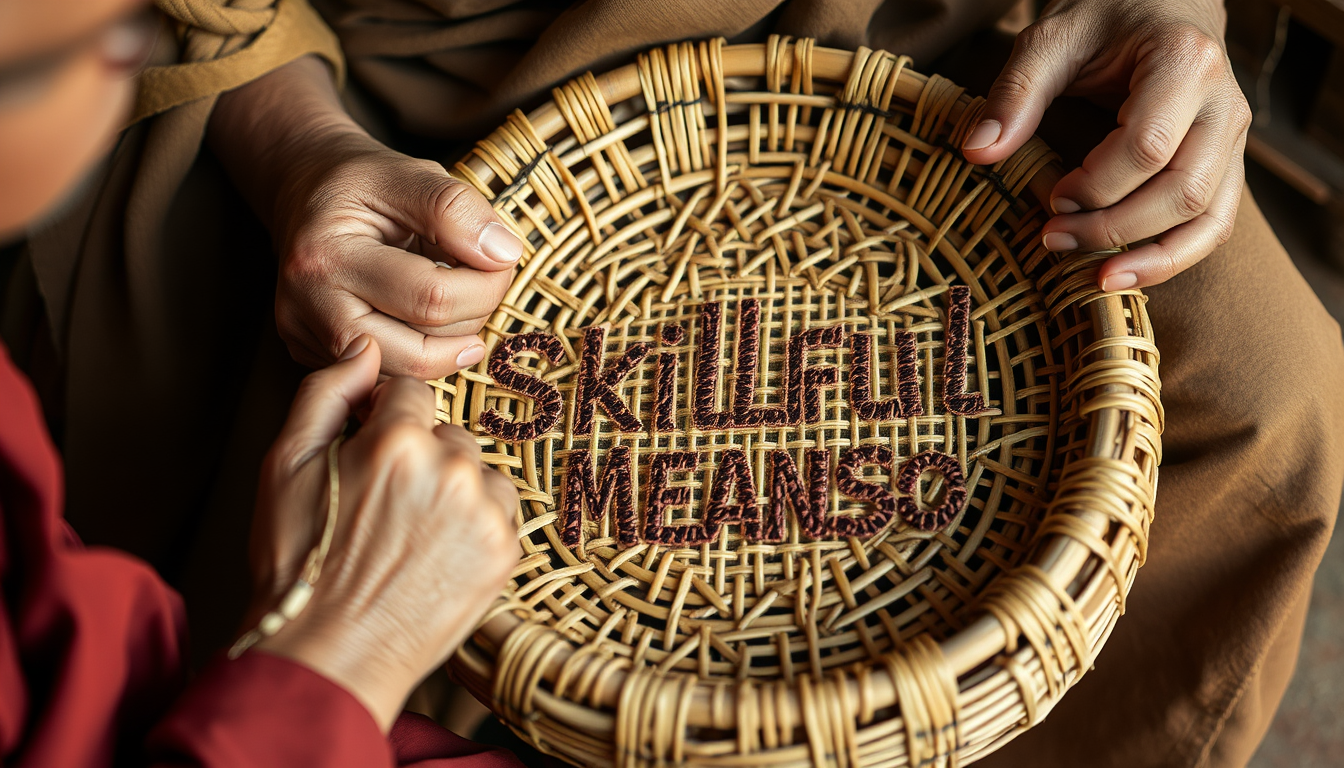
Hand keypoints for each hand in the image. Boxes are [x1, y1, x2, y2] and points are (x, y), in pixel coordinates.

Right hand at [209, 56, 523, 377]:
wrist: (301, 191)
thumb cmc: (359, 183)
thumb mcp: (408, 172)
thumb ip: (455, 207)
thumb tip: (503, 253)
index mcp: (326, 255)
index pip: (432, 297)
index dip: (487, 284)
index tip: (500, 258)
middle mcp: (305, 306)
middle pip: (419, 350)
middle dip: (472, 320)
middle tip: (483, 283)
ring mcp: (305, 339)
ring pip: (406, 375)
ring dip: (450, 345)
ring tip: (456, 300)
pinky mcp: (313, 357)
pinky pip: (387, 377)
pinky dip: (422, 354)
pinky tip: (427, 320)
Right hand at [248, 335, 520, 730]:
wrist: (329, 653)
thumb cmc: (299, 561)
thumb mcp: (285, 466)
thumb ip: (325, 393)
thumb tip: (364, 348)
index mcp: (396, 441)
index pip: (409, 394)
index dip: (385, 423)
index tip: (370, 458)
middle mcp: (450, 470)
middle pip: (447, 435)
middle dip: (420, 459)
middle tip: (384, 510)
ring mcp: (484, 513)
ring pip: (478, 473)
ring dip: (454, 491)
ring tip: (411, 535)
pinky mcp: (506, 552)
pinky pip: (499, 514)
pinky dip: (475, 528)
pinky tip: (436, 556)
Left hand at [961, 0, 1250, 290]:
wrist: (1161, 4)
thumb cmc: (1104, 19)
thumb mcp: (1050, 40)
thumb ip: (1015, 94)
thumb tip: (976, 154)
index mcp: (1185, 63)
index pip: (1148, 147)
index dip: (1095, 186)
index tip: (1050, 197)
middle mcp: (1225, 103)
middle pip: (1181, 191)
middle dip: (1114, 228)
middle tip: (1054, 238)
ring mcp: (1234, 138)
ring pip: (1208, 219)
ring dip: (1150, 258)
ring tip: (1094, 278)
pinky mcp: (1228, 164)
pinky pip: (1214, 224)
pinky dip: (1173, 257)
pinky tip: (1124, 274)